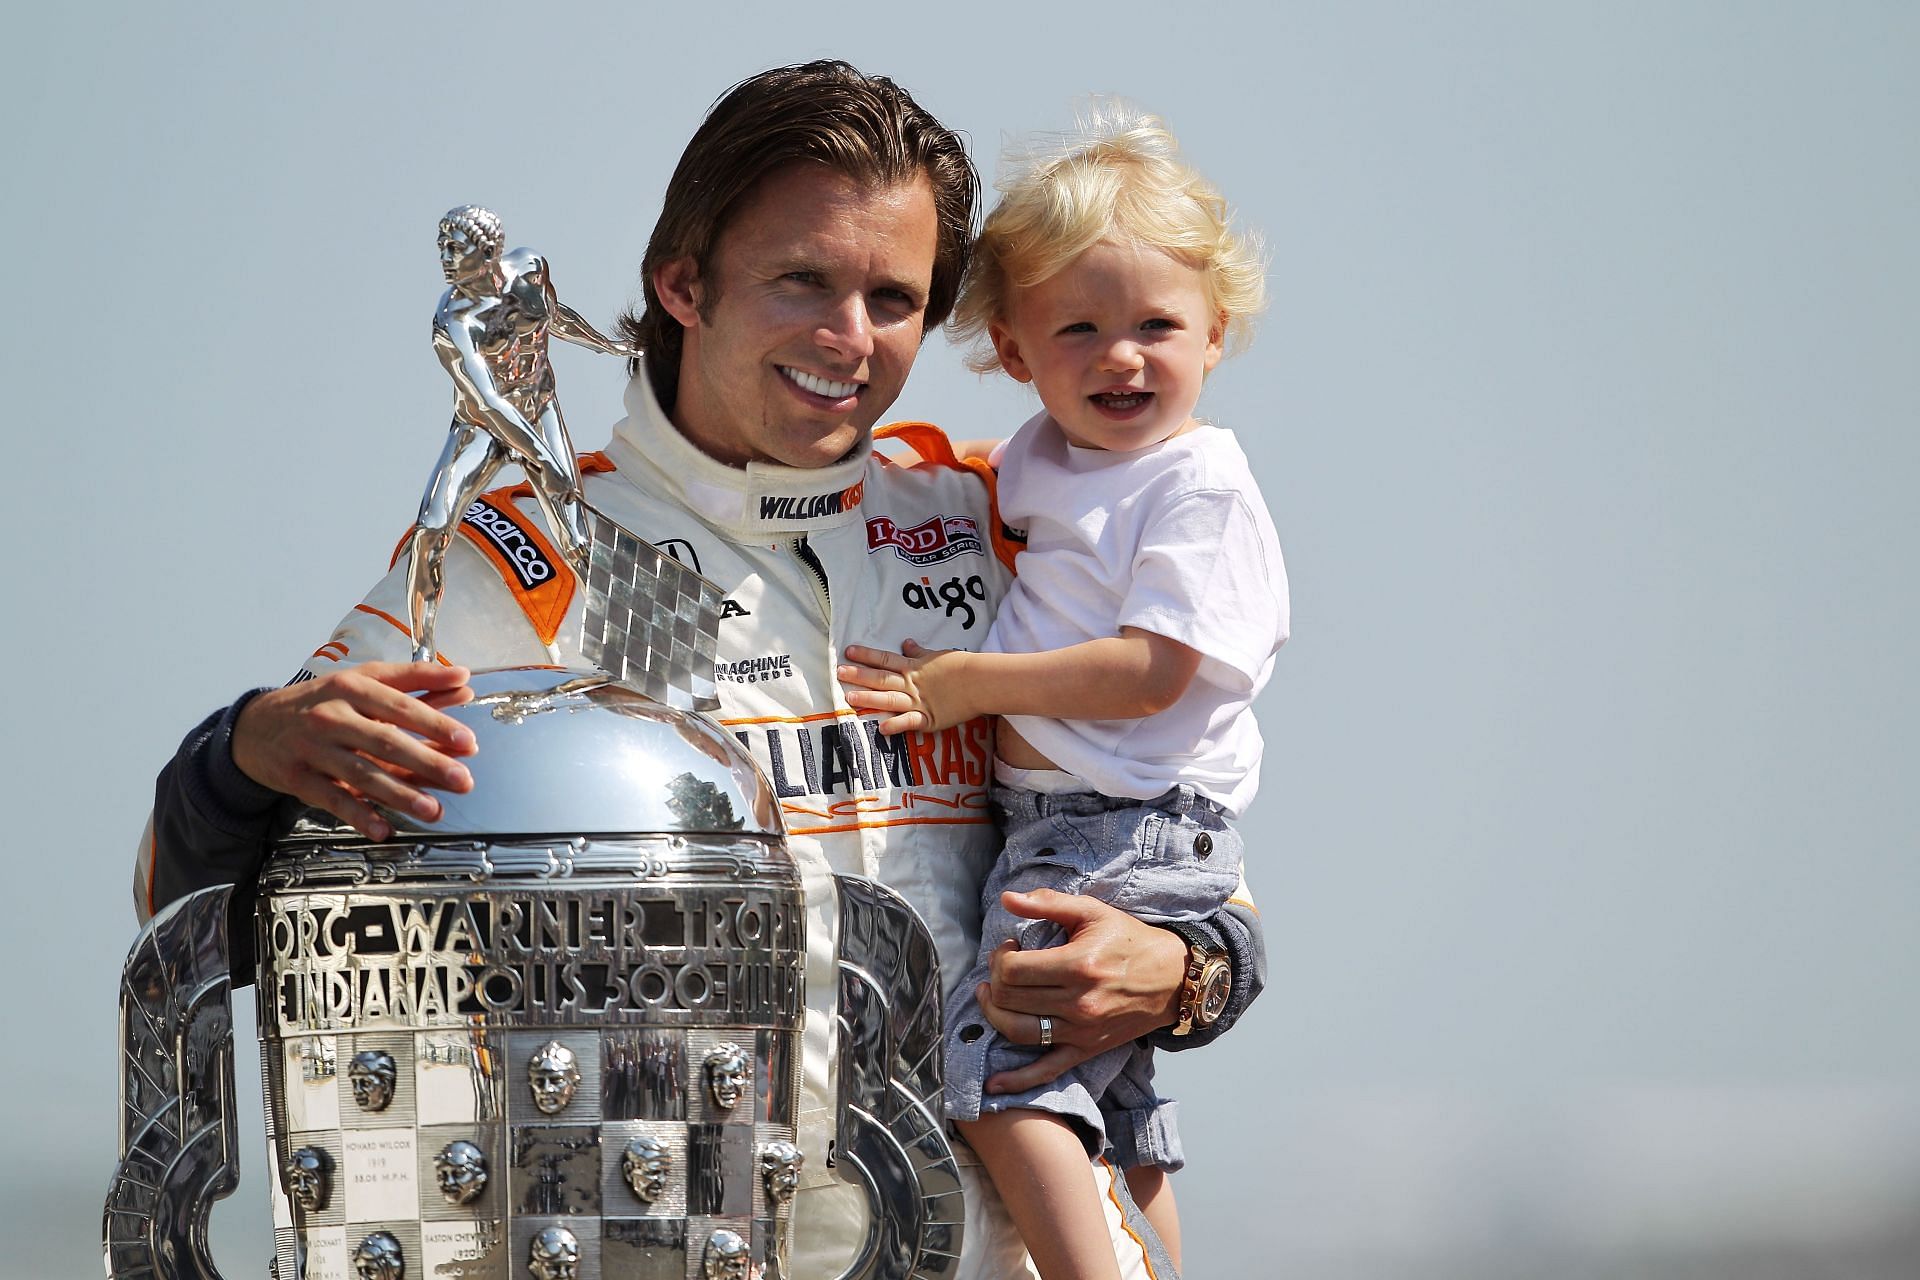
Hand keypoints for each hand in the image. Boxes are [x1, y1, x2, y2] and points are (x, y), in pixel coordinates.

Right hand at [231, 662, 477, 840]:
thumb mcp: (363, 681)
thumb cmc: (321, 701)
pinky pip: (333, 799)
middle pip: (386, 741)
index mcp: (353, 687)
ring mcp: (314, 748)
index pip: (401, 706)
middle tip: (462, 780)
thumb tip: (463, 678)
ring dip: (401, 795)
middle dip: (428, 763)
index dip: (436, 724)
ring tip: (432, 810)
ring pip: (362, 774)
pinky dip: (358, 816)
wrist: (255, 725)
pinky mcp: (298, 777)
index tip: (468, 741)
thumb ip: (415, 680)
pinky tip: (382, 829)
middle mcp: (332, 716)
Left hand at [838, 640, 968, 733]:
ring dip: (870, 698)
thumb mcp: (937, 655)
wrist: (980, 682)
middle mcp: (912, 684)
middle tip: (839, 672)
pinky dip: (896, 725)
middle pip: (881, 678)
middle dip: (859, 675)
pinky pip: (909, 722)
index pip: (885, 659)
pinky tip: (881, 729)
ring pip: (890, 699)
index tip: (848, 651)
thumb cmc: (959, 667)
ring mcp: (919, 702)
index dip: (867, 655)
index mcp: (913, 667)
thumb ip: (919, 652)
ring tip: (850, 698)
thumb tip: (906, 642)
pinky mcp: (929, 719)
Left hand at [976, 889, 1186, 1093]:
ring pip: (1017, 1031)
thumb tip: (1007, 898)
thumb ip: (1048, 902)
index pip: (1013, 970)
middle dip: (995, 980)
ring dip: (994, 1015)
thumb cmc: (1130, 940)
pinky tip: (994, 1084)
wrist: (1173, 978)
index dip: (1000, 957)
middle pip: (1009, 999)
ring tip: (993, 997)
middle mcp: (1079, 1002)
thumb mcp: (1092, 912)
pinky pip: (1046, 1070)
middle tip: (1003, 966)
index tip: (1009, 947)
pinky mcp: (1086, 1050)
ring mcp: (1082, 1031)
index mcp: (1078, 965)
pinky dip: (1018, 1080)